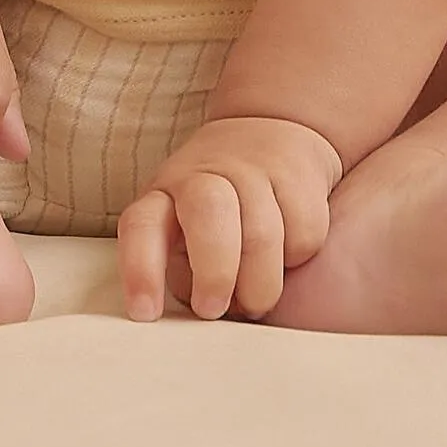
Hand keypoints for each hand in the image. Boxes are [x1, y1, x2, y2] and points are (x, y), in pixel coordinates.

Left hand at [117, 115, 342, 322]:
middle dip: (214, 273)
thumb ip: (182, 268)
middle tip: (214, 310)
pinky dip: (297, 258)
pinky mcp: (298, 174)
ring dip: (260, 285)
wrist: (270, 132)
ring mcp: (253, 170)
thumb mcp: (181, 229)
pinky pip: (304, 232)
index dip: (141, 270)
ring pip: (262, 234)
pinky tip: (285, 257)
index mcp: (165, 193)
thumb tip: (201, 311)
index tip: (145, 313)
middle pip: (208, 214)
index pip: (142, 225)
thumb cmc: (215, 206)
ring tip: (255, 300)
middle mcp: (205, 175)